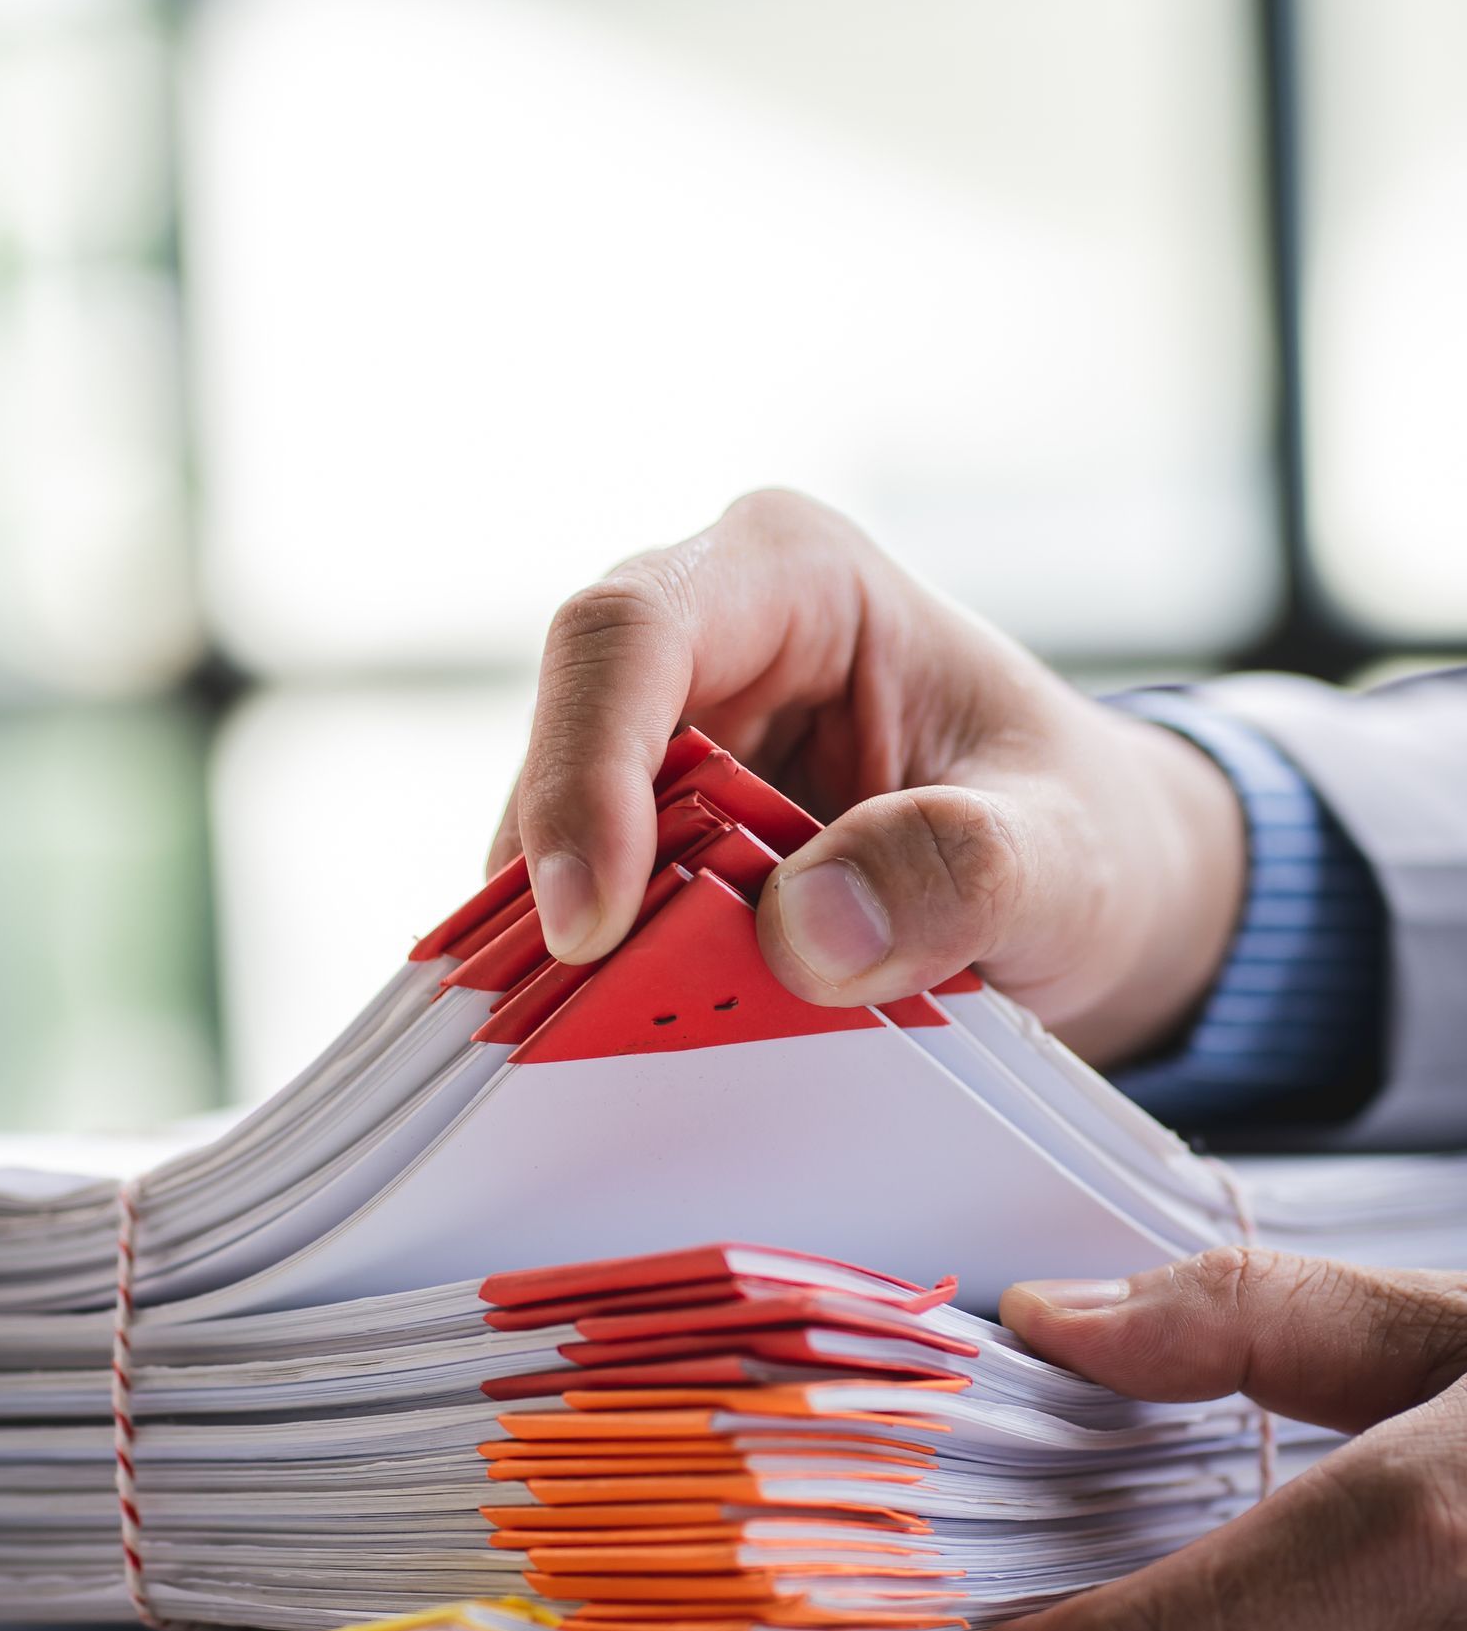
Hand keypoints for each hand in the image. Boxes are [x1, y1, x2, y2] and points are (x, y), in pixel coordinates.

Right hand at [493, 489, 1244, 1064]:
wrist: (1073, 888)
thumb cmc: (1075, 833)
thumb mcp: (1063, 857)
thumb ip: (959, 874)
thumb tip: (808, 932)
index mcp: (794, 577)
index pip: (630, 635)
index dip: (584, 770)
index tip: (593, 925)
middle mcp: (703, 644)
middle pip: (566, 745)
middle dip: (573, 886)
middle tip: (597, 1024)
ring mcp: (664, 748)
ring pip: (555, 844)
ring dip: (585, 954)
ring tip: (634, 1052)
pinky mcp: (647, 843)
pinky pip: (587, 912)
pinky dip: (605, 986)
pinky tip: (643, 1049)